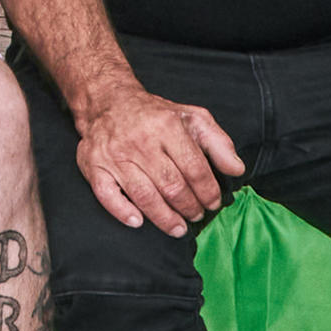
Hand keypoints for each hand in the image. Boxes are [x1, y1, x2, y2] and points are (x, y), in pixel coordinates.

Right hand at [72, 85, 246, 239]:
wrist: (108, 102)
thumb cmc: (155, 115)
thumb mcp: (192, 118)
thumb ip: (218, 142)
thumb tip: (237, 169)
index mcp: (166, 126)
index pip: (194, 168)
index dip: (208, 191)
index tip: (213, 204)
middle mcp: (140, 140)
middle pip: (171, 185)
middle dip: (189, 207)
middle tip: (196, 216)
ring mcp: (115, 154)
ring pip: (144, 195)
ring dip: (164, 218)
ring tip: (178, 229)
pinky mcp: (93, 165)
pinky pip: (107, 194)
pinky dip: (122, 211)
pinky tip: (138, 222)